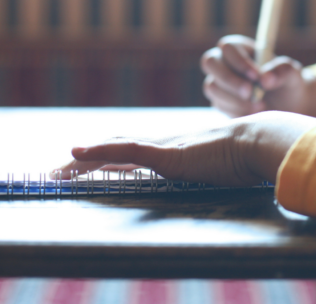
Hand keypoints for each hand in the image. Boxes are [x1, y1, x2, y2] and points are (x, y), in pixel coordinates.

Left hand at [55, 111, 315, 184]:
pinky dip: (99, 152)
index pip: (134, 153)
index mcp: (175, 149)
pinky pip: (124, 151)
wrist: (258, 141)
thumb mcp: (225, 165)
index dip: (109, 158)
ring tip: (58, 169)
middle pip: (116, 149)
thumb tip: (219, 175)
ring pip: (113, 150)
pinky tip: (78, 153)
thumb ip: (216, 168)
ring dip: (84, 160)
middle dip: (88, 160)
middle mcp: (164, 144)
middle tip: (60, 170)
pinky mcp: (165, 154)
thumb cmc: (248, 155)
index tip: (88, 167)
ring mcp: (163, 147)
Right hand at [200, 35, 315, 117]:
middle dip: (229, 78)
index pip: (228, 47)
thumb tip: (266, 80)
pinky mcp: (220, 102)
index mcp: (241, 48)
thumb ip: (282, 71)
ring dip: (234, 98)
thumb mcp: (292, 74)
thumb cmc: (289, 83)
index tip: (257, 76)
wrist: (288, 107)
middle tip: (249, 92)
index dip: (239, 61)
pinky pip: (219, 105)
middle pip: (210, 62)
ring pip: (212, 87)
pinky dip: (237, 110)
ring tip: (261, 106)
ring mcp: (220, 83)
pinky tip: (255, 113)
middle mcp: (226, 63)